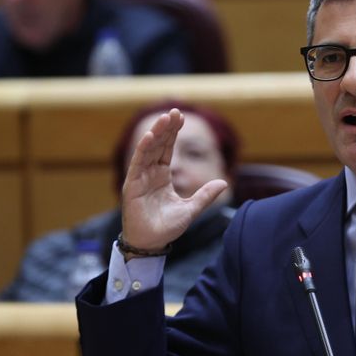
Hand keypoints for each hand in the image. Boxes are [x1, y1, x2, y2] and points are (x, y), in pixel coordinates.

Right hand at [120, 109, 227, 251]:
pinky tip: (149, 137)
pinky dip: (143, 150)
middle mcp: (150, 173)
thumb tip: (224, 182)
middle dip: (166, 128)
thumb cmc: (167, 227)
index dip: (174, 133)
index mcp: (162, 176)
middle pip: (158, 145)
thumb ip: (206, 195)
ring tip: (164, 118)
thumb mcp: (192, 209)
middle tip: (175, 111)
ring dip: (155, 134)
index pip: (168, 149)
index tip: (181, 117)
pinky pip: (137, 164)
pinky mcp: (131, 186)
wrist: (152, 244)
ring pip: (148, 150)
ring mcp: (140, 178)